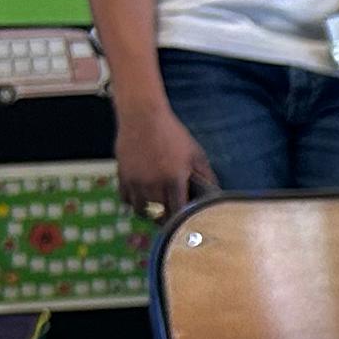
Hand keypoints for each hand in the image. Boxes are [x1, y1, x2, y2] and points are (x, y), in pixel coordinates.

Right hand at [113, 99, 214, 219]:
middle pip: (159, 213)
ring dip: (149, 212)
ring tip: (157, 210)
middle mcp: (153, 184)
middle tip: (172, 218)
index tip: (186, 221)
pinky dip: (134, 202)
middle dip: (167, 218)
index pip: (178, 212)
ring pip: (141, 209)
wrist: (143, 116)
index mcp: (174, 180)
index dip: (182, 220)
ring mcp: (135, 181)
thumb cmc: (173, 134)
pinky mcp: (122, 175)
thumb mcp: (196, 154)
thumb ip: (207, 176)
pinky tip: (142, 199)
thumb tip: (215, 194)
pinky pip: (125, 199)